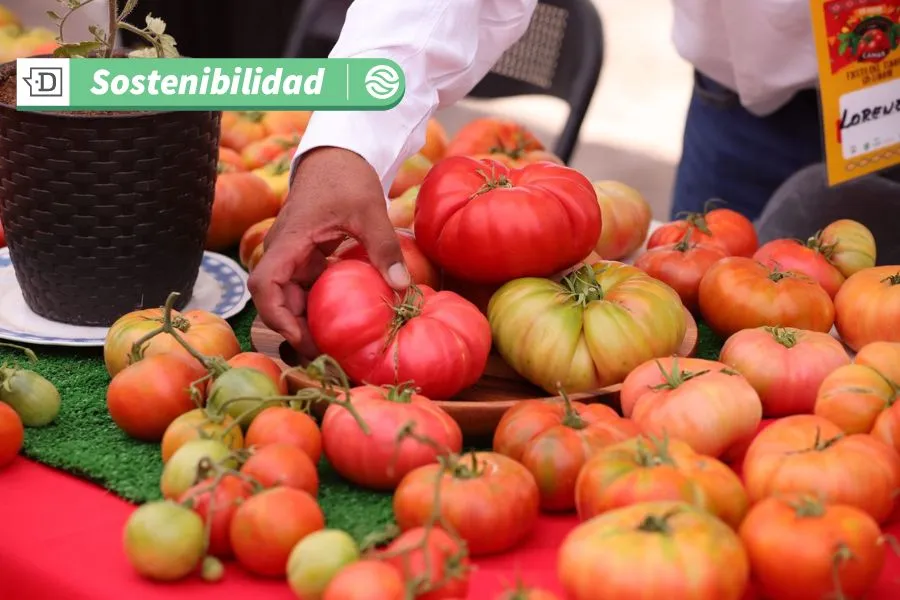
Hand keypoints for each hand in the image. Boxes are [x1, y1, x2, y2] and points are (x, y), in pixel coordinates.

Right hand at [248, 147, 409, 356]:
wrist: (337, 154)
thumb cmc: (346, 176)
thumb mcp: (369, 210)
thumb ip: (383, 247)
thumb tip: (402, 287)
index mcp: (289, 240)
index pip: (264, 285)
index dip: (278, 317)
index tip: (303, 338)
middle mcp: (283, 252)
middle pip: (275, 300)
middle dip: (296, 330)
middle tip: (328, 354)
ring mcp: (293, 255)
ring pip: (290, 298)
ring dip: (308, 321)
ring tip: (336, 346)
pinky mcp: (305, 257)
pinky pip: (306, 288)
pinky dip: (319, 306)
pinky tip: (343, 321)